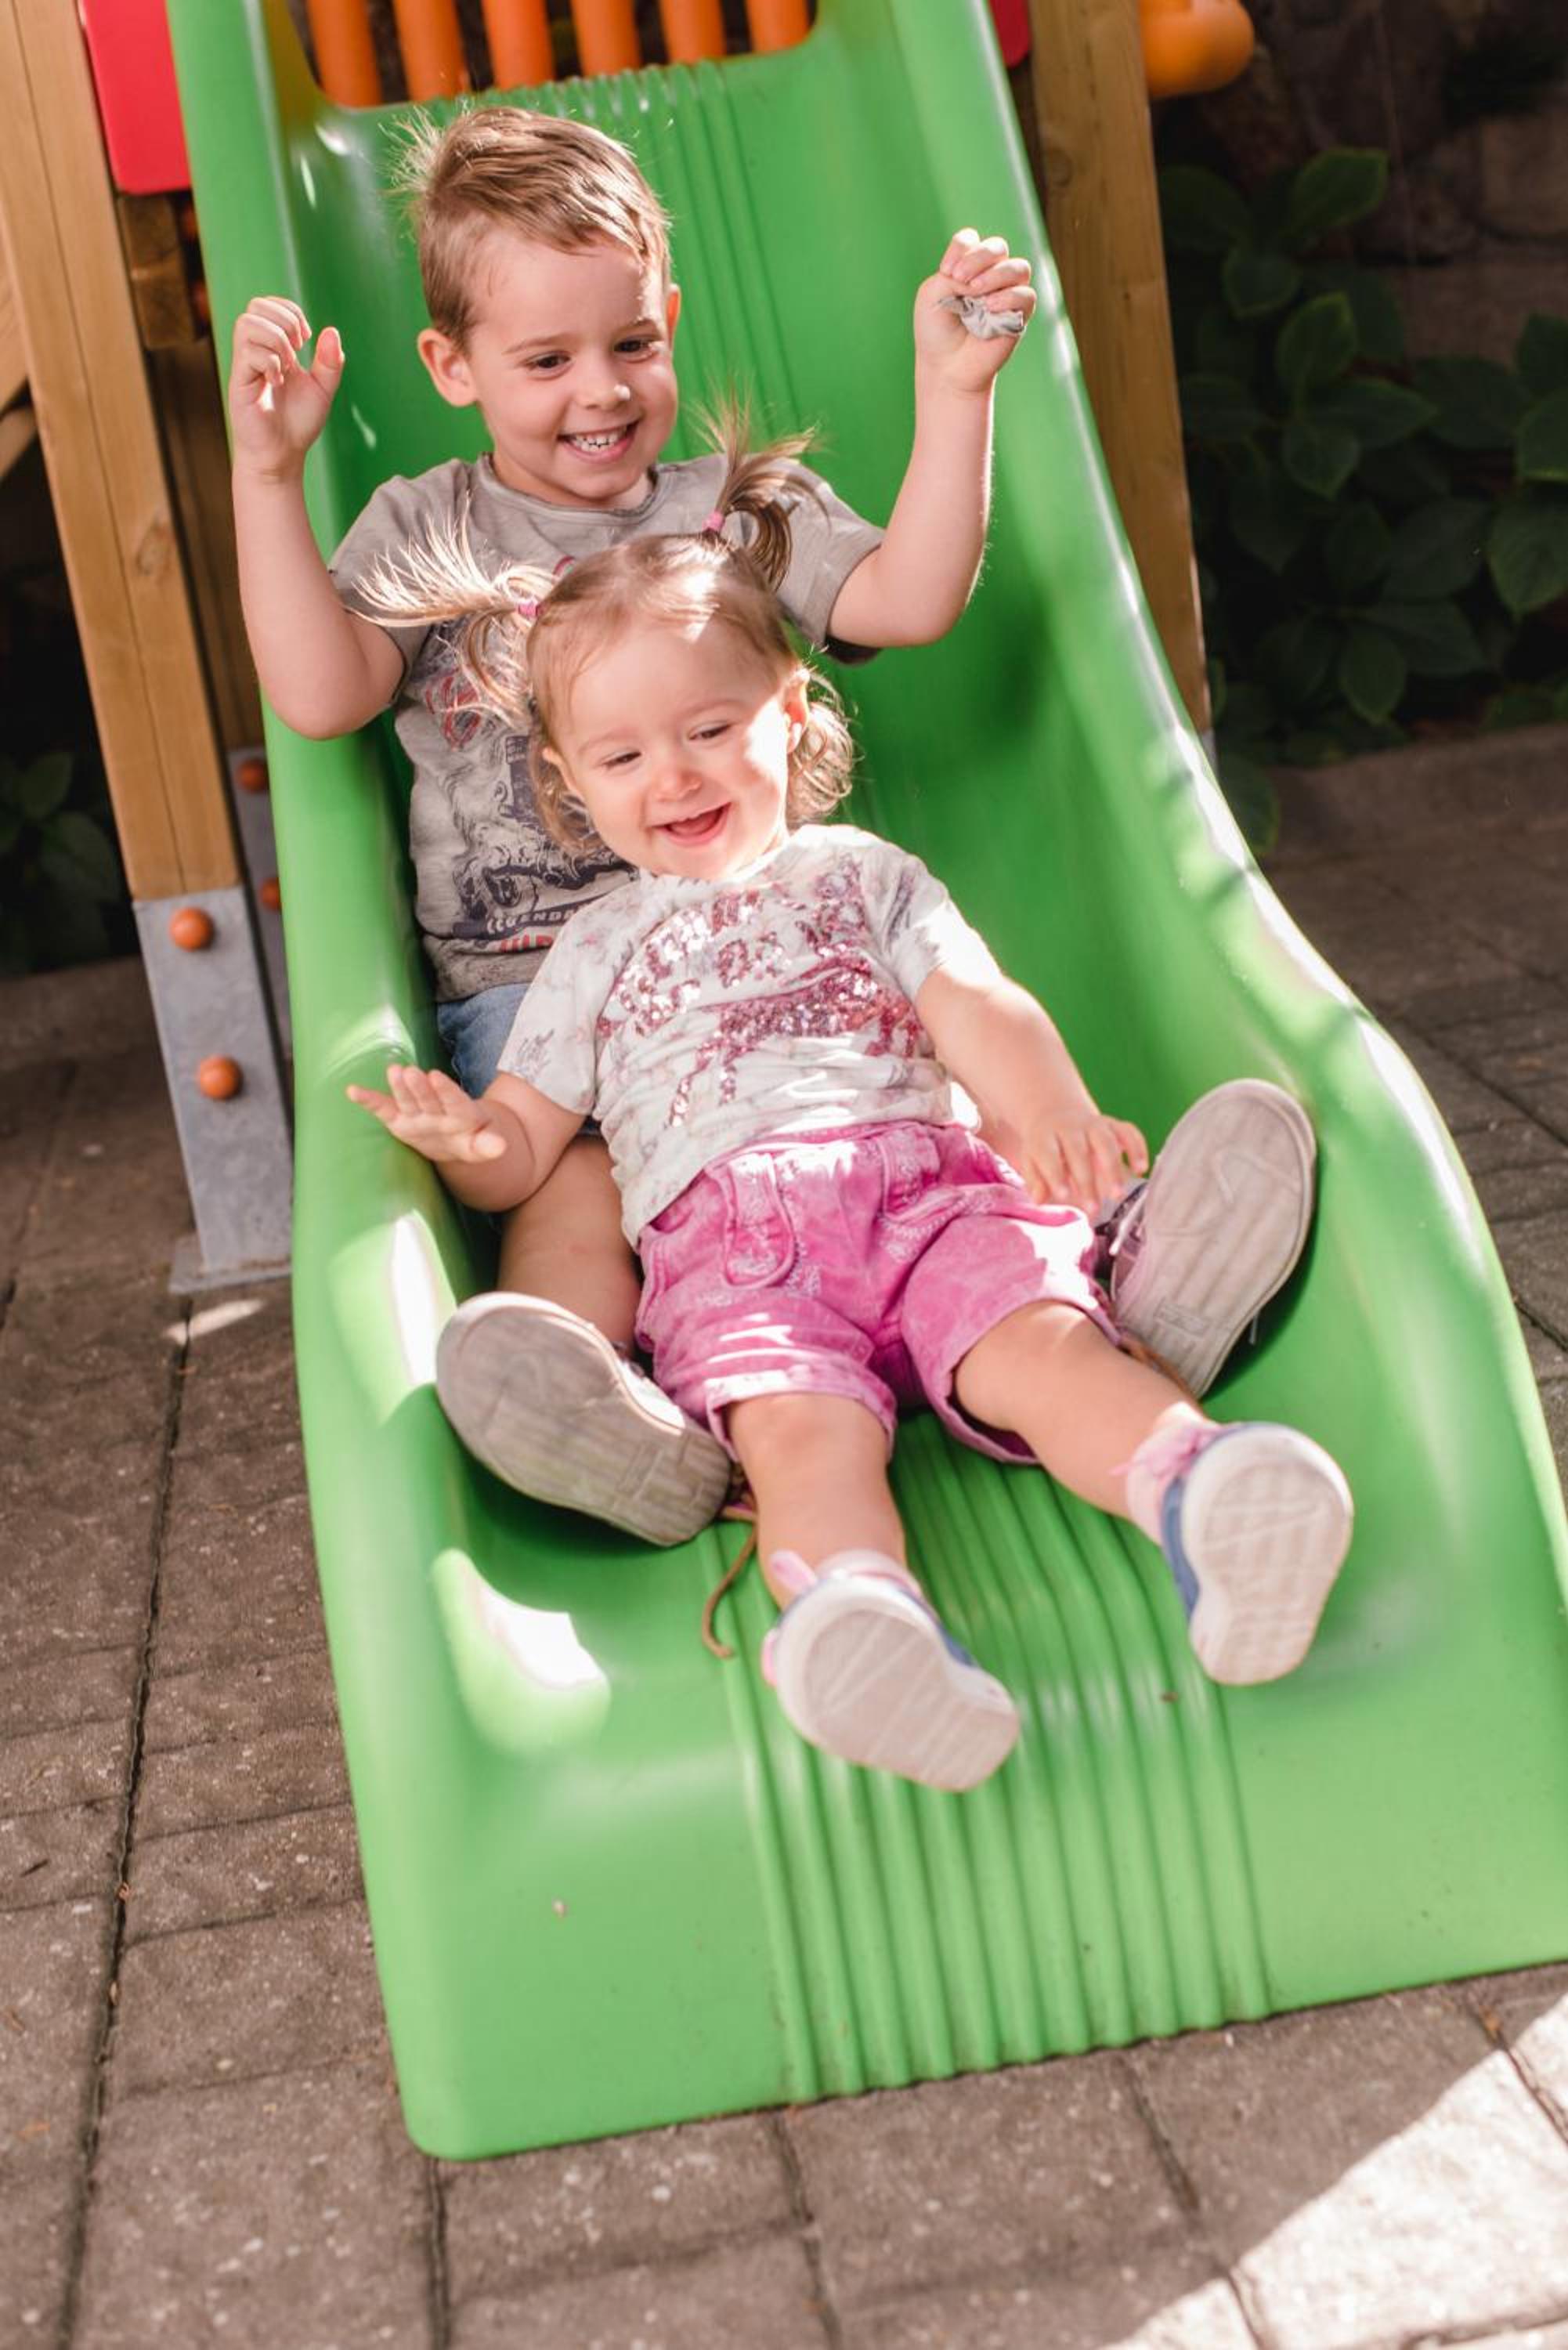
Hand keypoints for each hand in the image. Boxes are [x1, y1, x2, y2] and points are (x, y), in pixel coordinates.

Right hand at [229, 295, 345, 479]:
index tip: (306, 338)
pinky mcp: (238, 381)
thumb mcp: (323, 389)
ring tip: (288, 366)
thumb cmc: (298, 423)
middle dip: (284, 320)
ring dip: (276, 340)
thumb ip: (330, 362)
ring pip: (247, 323)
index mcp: (272, 347)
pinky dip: (270, 362)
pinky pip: (248, 352)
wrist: (282, 455)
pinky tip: (277, 383)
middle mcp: (255, 351)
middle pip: (255, 306)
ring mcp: (244, 365)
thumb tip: (331, 331)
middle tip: (299, 349)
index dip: (289, 310)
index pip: (268, 305)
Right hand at [346, 1064, 510, 1165]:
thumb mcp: (482, 1145)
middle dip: (419, 1086)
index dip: (445, 1089)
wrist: (457, 1136)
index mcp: (460, 1112)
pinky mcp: (399, 1119)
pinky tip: (352, 1090)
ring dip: (399, 1087)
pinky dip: (369, 1100)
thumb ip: (489, 1145)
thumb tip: (501, 1146)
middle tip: (410, 1072)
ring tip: (393, 1071)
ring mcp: (416, 1112)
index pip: (453, 1100)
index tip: (436, 1076)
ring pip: (407, 1098)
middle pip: (428, 1097)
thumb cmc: (471, 1137)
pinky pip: (383, 1109)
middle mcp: (436, 1108)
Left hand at [913, 229, 1036, 393]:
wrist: (946, 367)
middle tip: (959, 279)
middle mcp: (990, 276)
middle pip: (998, 247)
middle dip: (979, 257)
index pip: (973, 239)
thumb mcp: (932, 294)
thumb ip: (954, 274)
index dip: (962, 247)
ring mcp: (1007, 294)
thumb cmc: (937, 331)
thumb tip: (986, 276)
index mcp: (968, 267)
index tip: (946, 271)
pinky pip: (1026, 296)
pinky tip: (990, 308)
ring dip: (996, 275)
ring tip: (976, 293)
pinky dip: (1009, 297)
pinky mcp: (1019, 316)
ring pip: (1018, 267)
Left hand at [1010, 1106, 1147, 1216]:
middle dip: (1087, 1181)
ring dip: (1113, 1168)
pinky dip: (1137, 1148)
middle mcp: (1070, 1128)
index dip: (1056, 1175)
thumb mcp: (1032, 1162)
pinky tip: (1140, 1168)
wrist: (1057, 1115)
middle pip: (1079, 1151)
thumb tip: (1039, 1199)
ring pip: (1105, 1141)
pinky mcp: (1113, 1124)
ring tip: (1118, 1194)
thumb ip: (1036, 1181)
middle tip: (1093, 1208)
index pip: (1049, 1155)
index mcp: (1045, 1137)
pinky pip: (1128, 1132)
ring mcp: (1093, 1124)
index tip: (1064, 1196)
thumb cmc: (1045, 1148)